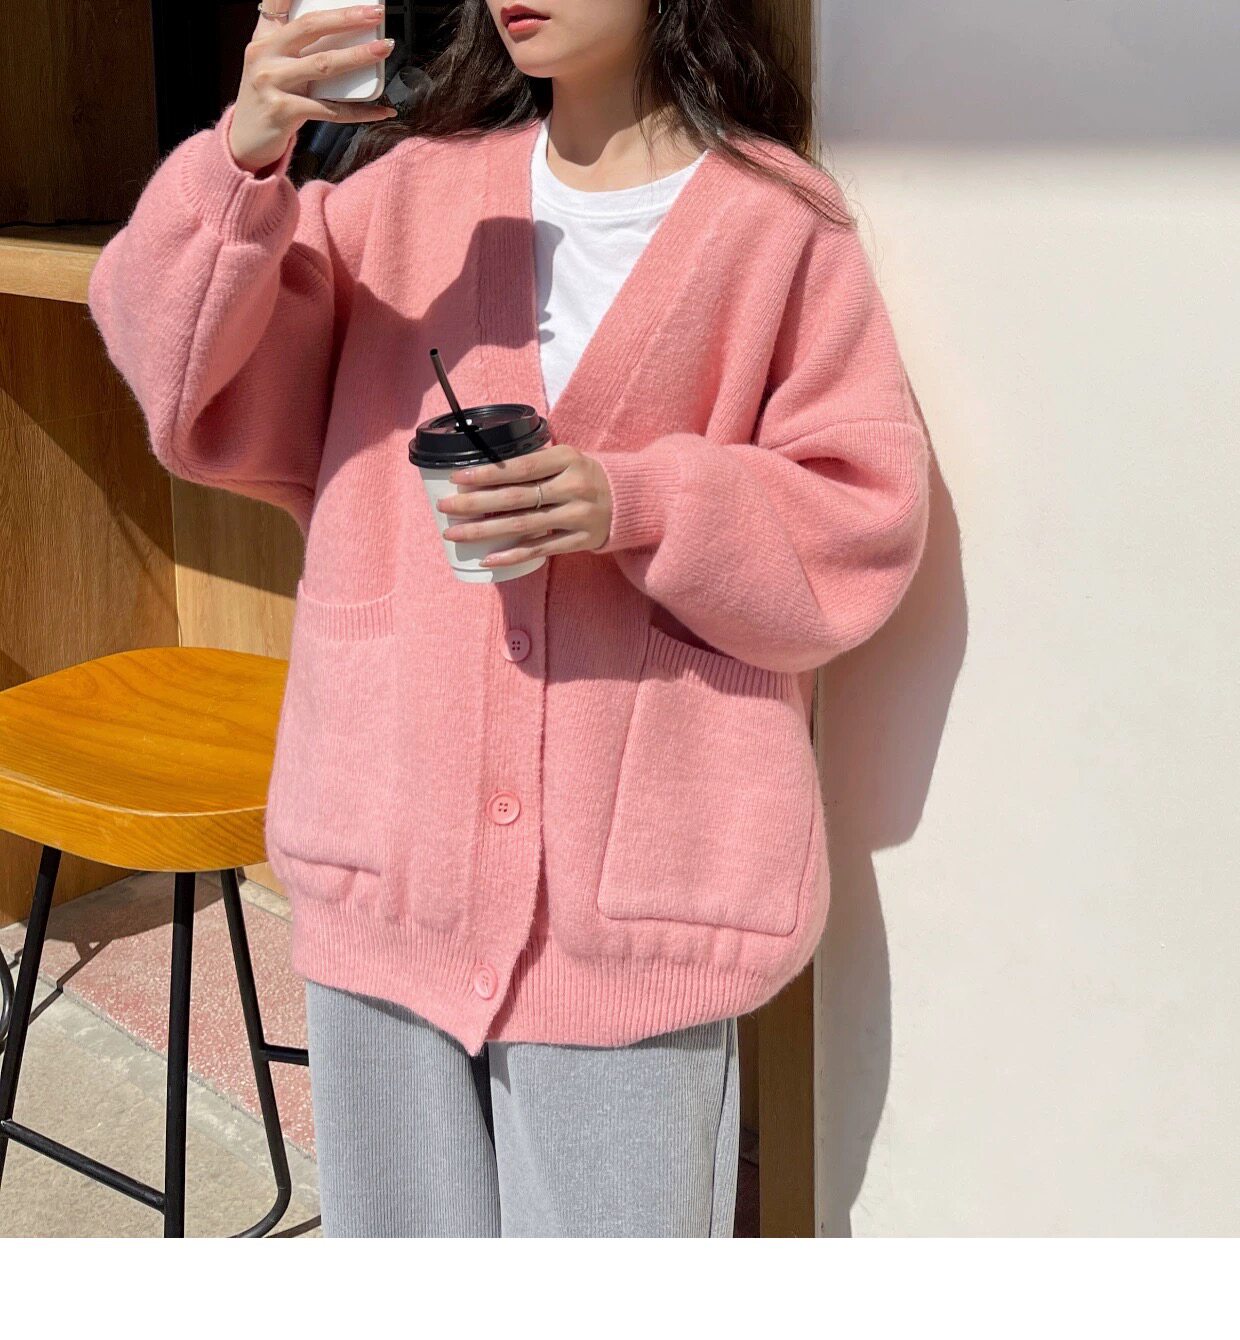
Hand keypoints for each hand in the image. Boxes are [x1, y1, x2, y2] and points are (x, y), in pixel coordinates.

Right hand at [229, 3, 396, 174]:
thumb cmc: (268, 99)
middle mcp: (265, 55)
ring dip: (358, 56)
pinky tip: (381, 110)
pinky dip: (359, 111)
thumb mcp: (272, 64)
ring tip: (384, 49)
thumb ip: (292, 45)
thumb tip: (336, 31)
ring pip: (323, 65)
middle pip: (311, 27)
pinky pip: (330, 110)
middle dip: (347, 18)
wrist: (244, 140)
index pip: (279, 3)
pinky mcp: (284, 111)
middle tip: (375, 14)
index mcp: (264, 39)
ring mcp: (272, 82)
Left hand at [438, 443, 613, 567]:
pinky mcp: (578, 541)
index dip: (487, 474)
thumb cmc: (586, 475)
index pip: (520, 468)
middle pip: (515, 498)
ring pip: (522, 526)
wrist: (629, 499)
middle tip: (445, 506)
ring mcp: (576, 517)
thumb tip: (484, 470)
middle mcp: (573, 487)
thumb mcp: (567, 458)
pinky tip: (487, 559)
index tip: (458, 478)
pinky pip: (539, 550)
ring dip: (484, 531)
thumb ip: (534, 462)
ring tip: (454, 533)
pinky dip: (511, 555)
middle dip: (475, 503)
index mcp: (568, 459)